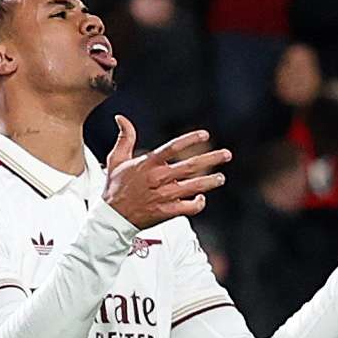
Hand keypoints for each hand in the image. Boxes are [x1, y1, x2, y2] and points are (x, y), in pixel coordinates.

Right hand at [101, 116, 229, 228]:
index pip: (172, 147)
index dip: (190, 139)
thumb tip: (121, 119)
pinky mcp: (166, 212)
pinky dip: (198, 203)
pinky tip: (201, 199)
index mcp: (147, 164)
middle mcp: (157, 179)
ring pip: (193, 187)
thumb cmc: (114, 188)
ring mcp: (163, 196)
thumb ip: (124, 138)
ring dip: (210, 182)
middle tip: (226, 155)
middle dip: (211, 159)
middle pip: (190, 166)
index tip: (204, 135)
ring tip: (220, 178)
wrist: (111, 218)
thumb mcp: (116, 160)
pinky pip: (188, 207)